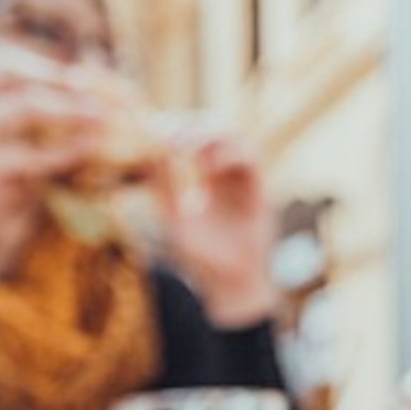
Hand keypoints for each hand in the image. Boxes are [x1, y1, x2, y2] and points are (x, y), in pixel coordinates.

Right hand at [0, 38, 103, 340]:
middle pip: (9, 70)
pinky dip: (68, 148)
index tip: (73, 77)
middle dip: (58, 80)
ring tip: (102, 117)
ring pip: (25, 103)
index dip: (37, 61)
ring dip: (71, 108)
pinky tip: (91, 148)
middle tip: (96, 94)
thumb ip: (0, 110)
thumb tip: (70, 90)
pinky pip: (34, 151)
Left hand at [154, 124, 277, 327]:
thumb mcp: (173, 219)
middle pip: (213, 129)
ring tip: (188, 146)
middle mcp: (225, 173)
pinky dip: (229, 155)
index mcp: (203, 177)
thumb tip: (150, 150)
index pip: (191, 137)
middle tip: (170, 134)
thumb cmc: (201, 258)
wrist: (231, 284)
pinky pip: (250, 159)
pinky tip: (209, 167)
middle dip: (191, 125)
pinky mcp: (260, 189)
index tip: (153, 129)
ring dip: (210, 135)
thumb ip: (164, 187)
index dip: (175, 128)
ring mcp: (244, 179)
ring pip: (234, 136)